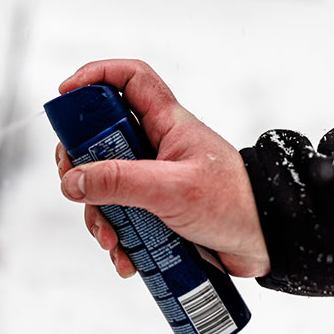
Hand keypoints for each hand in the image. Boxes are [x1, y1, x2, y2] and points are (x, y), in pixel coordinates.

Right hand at [55, 59, 270, 278]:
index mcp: (167, 124)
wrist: (268, 244)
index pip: (129, 79)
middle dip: (81, 165)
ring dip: (99, 213)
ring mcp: (155, 177)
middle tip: (74, 185)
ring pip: (106, 183)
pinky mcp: (157, 209)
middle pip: (101, 137)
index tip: (65, 94)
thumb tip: (73, 181)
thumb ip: (120, 183)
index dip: (95, 76)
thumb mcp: (171, 190)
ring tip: (111, 240)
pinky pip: (122, 217)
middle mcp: (157, 145)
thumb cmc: (235, 204)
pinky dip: (119, 238)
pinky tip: (126, 257)